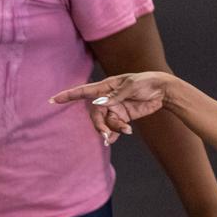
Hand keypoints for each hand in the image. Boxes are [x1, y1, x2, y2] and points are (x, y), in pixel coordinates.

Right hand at [50, 72, 176, 145]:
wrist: (163, 91)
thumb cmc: (146, 82)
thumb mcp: (131, 86)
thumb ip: (115, 96)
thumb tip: (99, 104)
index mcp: (106, 87)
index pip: (83, 92)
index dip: (68, 96)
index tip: (53, 100)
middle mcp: (107, 99)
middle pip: (95, 115)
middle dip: (99, 125)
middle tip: (105, 134)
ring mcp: (114, 109)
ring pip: (105, 123)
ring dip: (113, 129)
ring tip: (126, 130)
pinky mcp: (122, 117)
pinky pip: (113, 128)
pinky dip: (116, 133)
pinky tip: (122, 134)